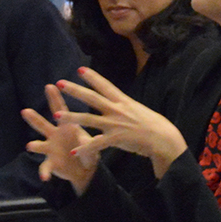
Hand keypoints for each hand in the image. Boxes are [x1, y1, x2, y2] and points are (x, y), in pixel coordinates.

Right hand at [22, 84, 98, 194]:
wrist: (85, 168)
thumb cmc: (87, 149)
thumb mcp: (91, 144)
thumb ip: (88, 142)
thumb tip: (94, 139)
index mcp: (66, 126)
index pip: (59, 109)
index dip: (54, 98)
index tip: (49, 86)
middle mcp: (54, 135)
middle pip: (43, 125)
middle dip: (34, 118)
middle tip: (25, 111)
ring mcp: (50, 149)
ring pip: (39, 145)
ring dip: (35, 146)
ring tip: (30, 146)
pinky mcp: (50, 162)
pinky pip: (45, 167)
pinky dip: (44, 172)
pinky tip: (44, 178)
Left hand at [54, 67, 186, 178]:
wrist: (164, 139)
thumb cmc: (154, 126)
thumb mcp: (138, 112)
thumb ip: (124, 109)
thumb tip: (118, 106)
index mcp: (123, 101)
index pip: (106, 85)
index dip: (93, 77)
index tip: (80, 69)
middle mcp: (117, 110)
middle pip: (92, 98)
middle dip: (75, 90)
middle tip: (59, 83)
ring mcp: (116, 124)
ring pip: (89, 119)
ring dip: (72, 117)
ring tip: (56, 116)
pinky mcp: (116, 139)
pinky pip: (97, 144)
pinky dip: (85, 148)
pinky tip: (73, 152)